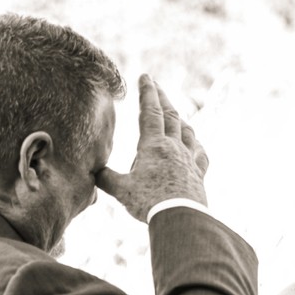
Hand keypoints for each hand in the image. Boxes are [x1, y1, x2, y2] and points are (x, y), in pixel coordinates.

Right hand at [96, 75, 208, 221]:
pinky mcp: (198, 174)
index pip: (150, 111)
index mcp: (153, 145)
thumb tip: (93, 173)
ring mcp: (189, 160)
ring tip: (176, 114)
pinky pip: (200, 154)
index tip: (146, 77)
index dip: (148, 92)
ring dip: (180, 119)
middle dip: (163, 98)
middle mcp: (174, 147)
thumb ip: (106, 179)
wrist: (179, 218)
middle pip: (170, 116)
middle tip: (157, 86)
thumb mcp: (121, 190)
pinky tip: (196, 146)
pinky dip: (196, 145)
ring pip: (187, 132)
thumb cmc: (148, 202)